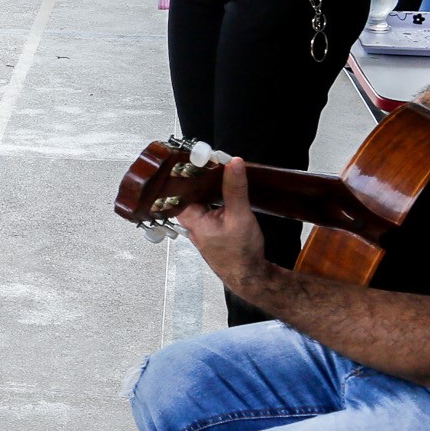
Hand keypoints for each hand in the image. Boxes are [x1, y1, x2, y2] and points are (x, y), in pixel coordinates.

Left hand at [174, 158, 269, 294]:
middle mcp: (190, 221)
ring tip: (221, 168)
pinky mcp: (209, 226)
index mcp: (190, 219)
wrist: (249, 275)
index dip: (187, 170)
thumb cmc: (240, 254)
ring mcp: (199, 224)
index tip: (197, 155)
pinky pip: (208, 204)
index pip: (180, 187)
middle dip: (201, 175)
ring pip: (200, 197)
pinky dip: (215, 195)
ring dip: (209, 184)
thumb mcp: (240, 216)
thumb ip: (235, 189)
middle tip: (213, 159)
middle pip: (190, 190)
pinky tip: (225, 186)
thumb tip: (234, 164)